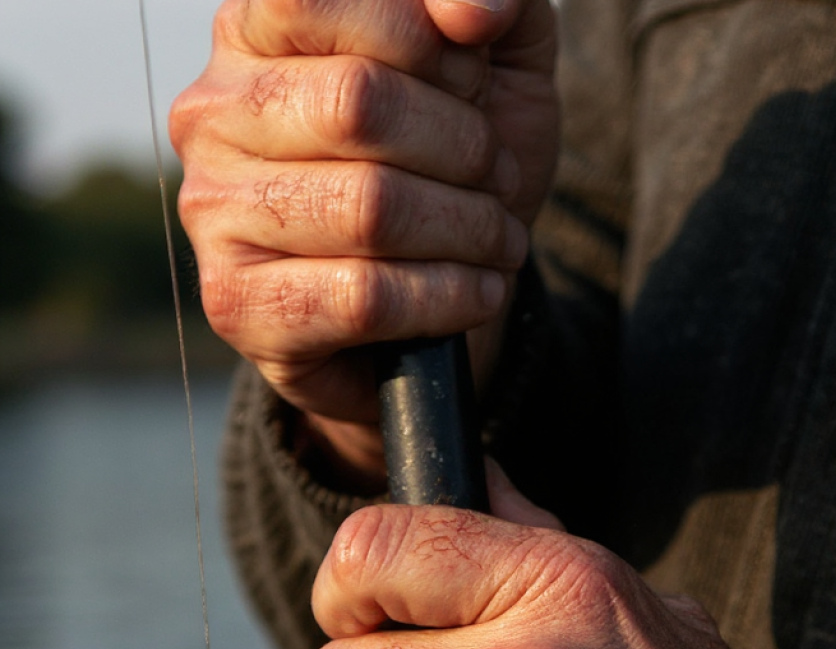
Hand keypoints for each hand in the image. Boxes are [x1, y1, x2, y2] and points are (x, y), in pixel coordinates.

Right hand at [170, 0, 558, 480]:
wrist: (428, 302)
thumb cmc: (450, 171)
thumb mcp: (494, 69)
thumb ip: (497, 1)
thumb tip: (472, 10)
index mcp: (254, 35)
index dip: (427, 43)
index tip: (474, 85)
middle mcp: (213, 116)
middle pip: (357, 104)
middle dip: (462, 146)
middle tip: (499, 177)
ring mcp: (212, 215)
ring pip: (368, 209)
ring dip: (468, 229)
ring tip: (497, 239)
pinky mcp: (238, 307)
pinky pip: (364, 298)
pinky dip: (448, 296)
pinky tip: (479, 292)